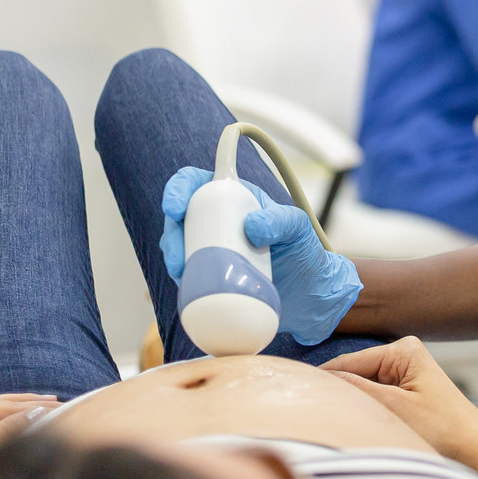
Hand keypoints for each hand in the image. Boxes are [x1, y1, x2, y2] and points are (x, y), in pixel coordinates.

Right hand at [161, 166, 363, 345]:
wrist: (307, 295)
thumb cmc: (304, 252)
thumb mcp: (299, 229)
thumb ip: (283, 221)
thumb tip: (252, 226)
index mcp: (235, 199)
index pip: (197, 183)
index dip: (179, 189)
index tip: (174, 208)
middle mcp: (218, 221)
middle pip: (180, 218)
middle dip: (171, 235)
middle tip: (178, 257)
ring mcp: (211, 249)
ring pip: (178, 247)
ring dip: (172, 259)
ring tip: (183, 275)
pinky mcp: (208, 276)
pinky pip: (186, 275)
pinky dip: (181, 281)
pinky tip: (186, 289)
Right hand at [323, 337, 477, 467]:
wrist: (476, 452)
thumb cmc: (443, 430)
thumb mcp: (393, 409)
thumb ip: (356, 390)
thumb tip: (319, 378)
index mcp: (403, 350)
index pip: (348, 362)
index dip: (322, 379)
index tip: (292, 392)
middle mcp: (405, 355)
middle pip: (355, 374)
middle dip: (338, 393)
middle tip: (309, 414)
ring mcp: (407, 374)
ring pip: (363, 388)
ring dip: (351, 404)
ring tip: (330, 422)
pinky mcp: (409, 393)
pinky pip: (376, 398)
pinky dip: (365, 410)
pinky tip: (354, 425)